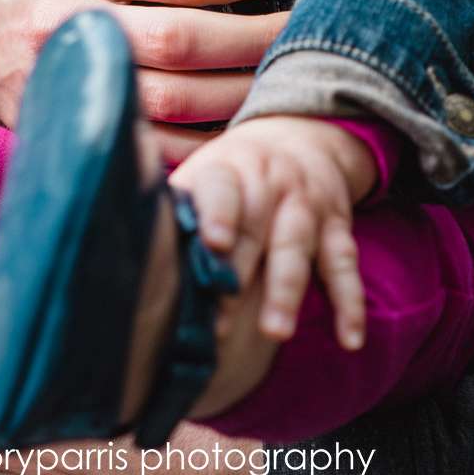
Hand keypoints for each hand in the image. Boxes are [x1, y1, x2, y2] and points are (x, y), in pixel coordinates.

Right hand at [0, 0, 289, 161]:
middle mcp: (64, 22)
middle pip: (186, 42)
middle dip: (257, 39)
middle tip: (302, 30)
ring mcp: (67, 85)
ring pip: (175, 102)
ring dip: (243, 94)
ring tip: (282, 75)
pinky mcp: (73, 129)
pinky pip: (155, 149)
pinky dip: (208, 144)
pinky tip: (241, 124)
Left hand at [171, 116, 376, 350]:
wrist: (301, 135)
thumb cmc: (233, 174)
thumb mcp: (204, 173)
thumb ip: (178, 207)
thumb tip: (124, 244)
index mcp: (229, 170)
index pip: (223, 190)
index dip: (218, 215)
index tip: (213, 243)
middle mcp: (270, 183)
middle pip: (256, 228)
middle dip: (241, 273)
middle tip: (221, 324)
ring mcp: (306, 206)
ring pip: (298, 247)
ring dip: (287, 290)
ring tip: (275, 333)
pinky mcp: (337, 227)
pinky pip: (345, 266)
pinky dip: (349, 303)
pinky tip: (349, 339)